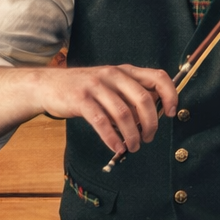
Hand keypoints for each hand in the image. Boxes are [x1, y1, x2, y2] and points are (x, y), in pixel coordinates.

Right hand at [35, 64, 178, 154]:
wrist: (48, 85)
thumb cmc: (86, 89)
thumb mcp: (111, 84)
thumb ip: (131, 95)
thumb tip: (155, 114)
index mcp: (126, 71)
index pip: (158, 77)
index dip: (170, 94)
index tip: (171, 113)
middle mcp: (113, 75)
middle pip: (143, 100)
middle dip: (151, 124)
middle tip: (148, 138)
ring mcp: (96, 86)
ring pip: (124, 114)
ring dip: (131, 135)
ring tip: (132, 147)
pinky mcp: (81, 100)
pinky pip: (102, 122)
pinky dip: (112, 138)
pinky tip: (116, 147)